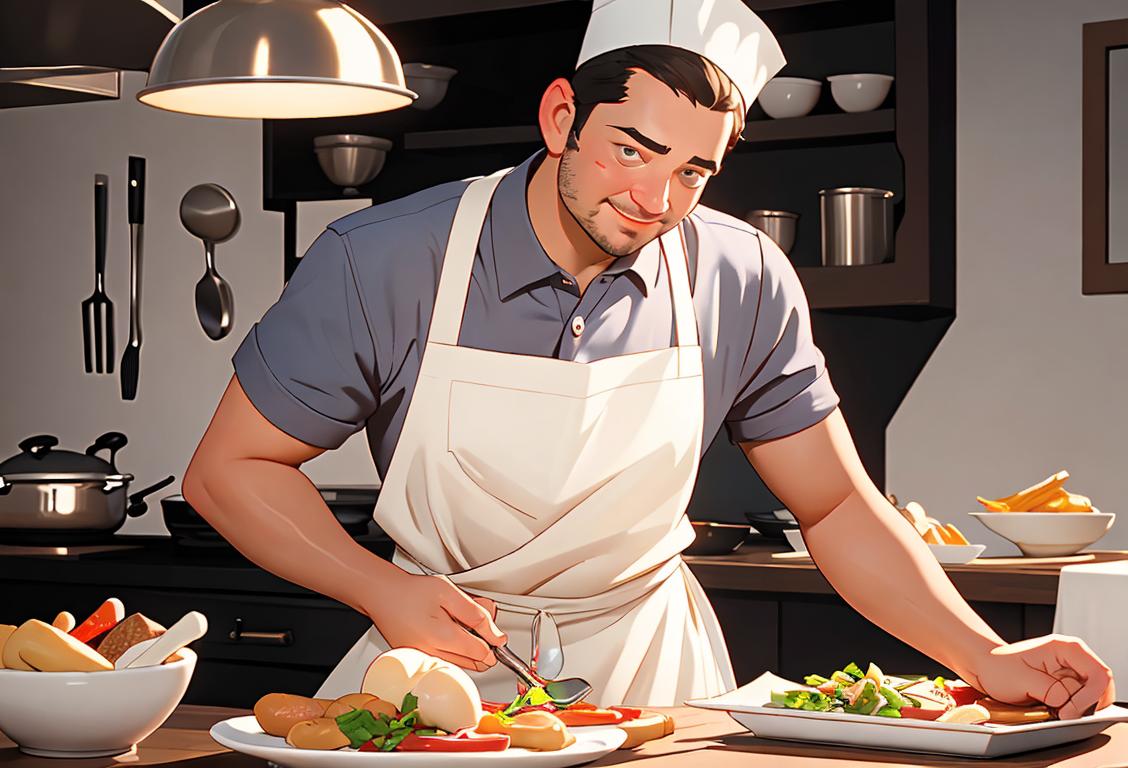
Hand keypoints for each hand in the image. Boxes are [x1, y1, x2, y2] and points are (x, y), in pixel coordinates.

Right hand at [364, 571, 506, 672]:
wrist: (381, 594)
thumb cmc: (410, 591)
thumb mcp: (449, 592)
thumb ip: (476, 614)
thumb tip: (497, 636)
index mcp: (442, 639)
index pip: (482, 655)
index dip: (493, 642)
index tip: (493, 631)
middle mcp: (433, 656)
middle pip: (474, 664)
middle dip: (482, 644)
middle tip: (473, 621)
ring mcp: (424, 661)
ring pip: (461, 666)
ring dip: (468, 648)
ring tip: (458, 623)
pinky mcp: (418, 661)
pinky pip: (446, 662)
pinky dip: (453, 650)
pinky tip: (447, 631)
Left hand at [960, 635, 1114, 718]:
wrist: (985, 667)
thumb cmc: (997, 666)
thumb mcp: (1020, 679)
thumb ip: (1049, 690)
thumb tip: (1066, 701)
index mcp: (1065, 648)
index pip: (1098, 674)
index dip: (1089, 697)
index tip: (1068, 711)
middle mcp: (1072, 658)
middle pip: (1100, 688)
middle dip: (1083, 705)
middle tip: (1061, 713)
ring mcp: (1070, 672)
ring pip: (1092, 697)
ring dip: (1076, 708)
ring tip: (1052, 708)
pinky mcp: (1066, 685)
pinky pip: (1080, 702)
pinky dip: (1070, 709)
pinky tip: (1052, 707)